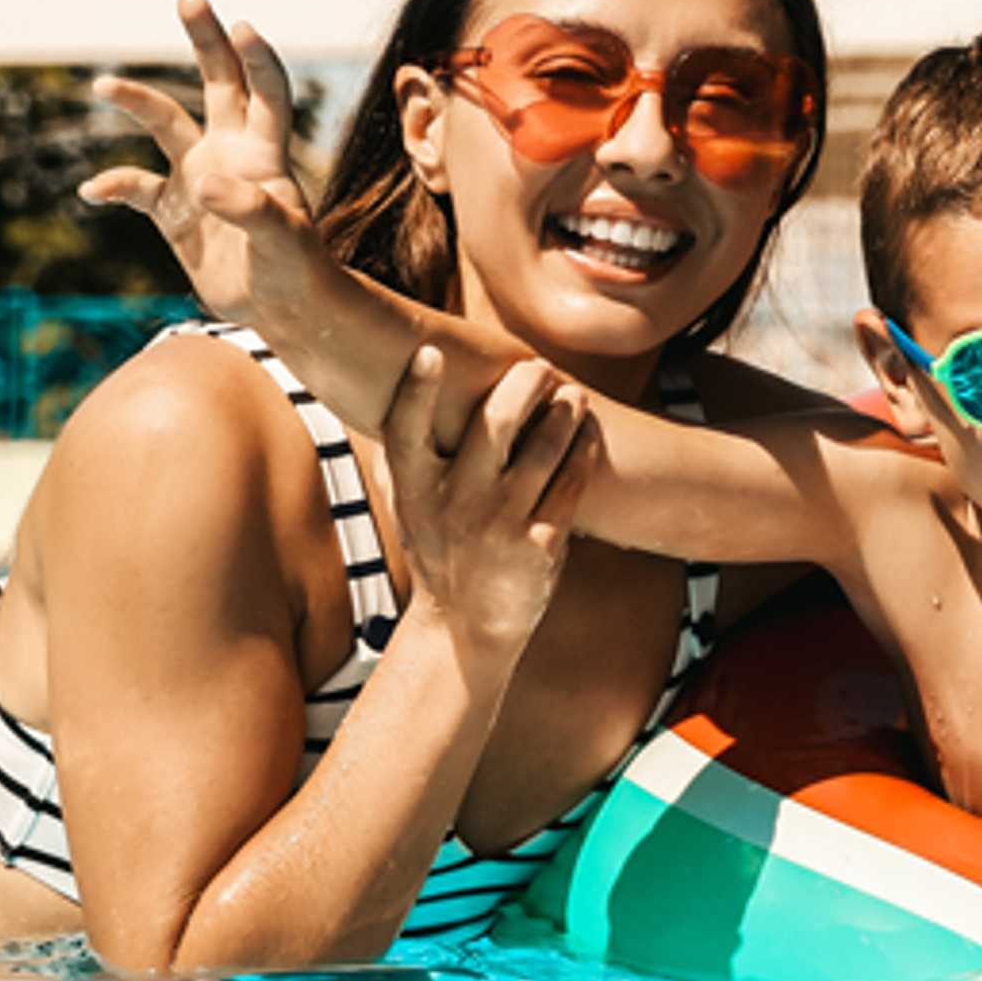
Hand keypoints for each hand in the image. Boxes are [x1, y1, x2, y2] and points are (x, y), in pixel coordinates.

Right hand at [79, 0, 322, 327]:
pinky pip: (136, 187)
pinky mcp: (175, 211)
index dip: (256, 60)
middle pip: (217, 83)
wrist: (282, 310)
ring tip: (102, 86)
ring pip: (164, 124)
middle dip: (205, 40)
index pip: (266, 93)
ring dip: (137, 102)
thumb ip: (252, 211)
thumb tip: (207, 184)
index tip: (241, 26)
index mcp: (265, 153)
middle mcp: (230, 152)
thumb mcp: (283, 242)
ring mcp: (199, 177)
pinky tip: (93, 192)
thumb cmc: (296, 272)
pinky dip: (113, 185)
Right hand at [383, 346, 591, 662]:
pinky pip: (570, 484)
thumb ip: (403, 457)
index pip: (406, 432)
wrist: (465, 628)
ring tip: (573, 395)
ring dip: (563, 413)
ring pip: (542, 449)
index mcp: (414, 491)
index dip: (415, 391)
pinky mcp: (539, 545)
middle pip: (492, 425)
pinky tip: (589, 434)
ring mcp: (498, 525)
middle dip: (522, 385)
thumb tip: (392, 391)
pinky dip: (583, 452)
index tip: (430, 352)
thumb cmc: (439, 550)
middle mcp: (454, 504)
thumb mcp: (409, 507)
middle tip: (538, 367)